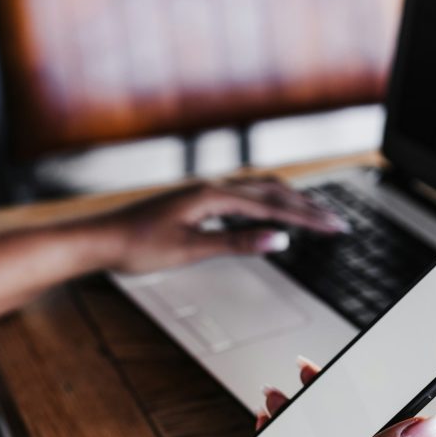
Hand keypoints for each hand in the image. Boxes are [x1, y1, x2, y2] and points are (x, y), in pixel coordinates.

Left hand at [102, 177, 347, 272]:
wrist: (99, 239)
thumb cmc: (136, 245)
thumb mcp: (191, 250)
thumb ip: (238, 243)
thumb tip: (278, 239)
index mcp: (213, 195)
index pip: (273, 207)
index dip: (308, 218)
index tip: (334, 226)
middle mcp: (211, 186)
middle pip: (272, 192)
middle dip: (307, 207)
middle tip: (336, 221)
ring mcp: (203, 191)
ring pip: (258, 189)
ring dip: (289, 199)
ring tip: (314, 211)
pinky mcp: (196, 199)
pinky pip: (242, 194)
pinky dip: (267, 201)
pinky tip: (269, 209)